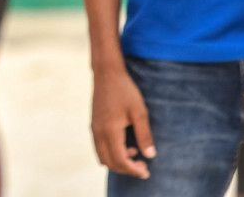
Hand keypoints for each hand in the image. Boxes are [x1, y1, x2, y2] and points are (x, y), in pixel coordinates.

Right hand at [91, 64, 154, 178]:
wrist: (106, 73)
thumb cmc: (125, 90)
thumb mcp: (139, 112)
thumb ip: (144, 135)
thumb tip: (150, 155)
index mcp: (110, 131)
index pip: (120, 160)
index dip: (134, 170)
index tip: (146, 170)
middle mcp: (98, 133)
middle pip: (109, 163)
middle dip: (126, 169)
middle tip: (142, 166)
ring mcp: (94, 129)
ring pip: (102, 156)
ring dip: (118, 161)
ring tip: (134, 153)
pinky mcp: (93, 124)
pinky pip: (99, 148)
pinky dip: (111, 153)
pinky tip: (124, 145)